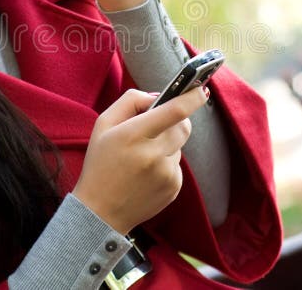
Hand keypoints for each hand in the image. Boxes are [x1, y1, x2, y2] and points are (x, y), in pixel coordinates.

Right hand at [72, 87, 208, 233]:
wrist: (100, 212)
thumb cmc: (100, 163)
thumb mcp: (103, 124)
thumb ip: (130, 101)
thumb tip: (157, 96)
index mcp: (133, 135)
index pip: (174, 111)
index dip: (191, 98)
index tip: (201, 89)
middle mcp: (153, 155)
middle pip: (183, 126)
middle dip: (176, 120)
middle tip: (157, 125)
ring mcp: (165, 174)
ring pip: (179, 145)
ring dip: (167, 144)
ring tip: (142, 158)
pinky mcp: (173, 188)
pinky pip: (177, 165)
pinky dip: (166, 163)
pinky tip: (146, 174)